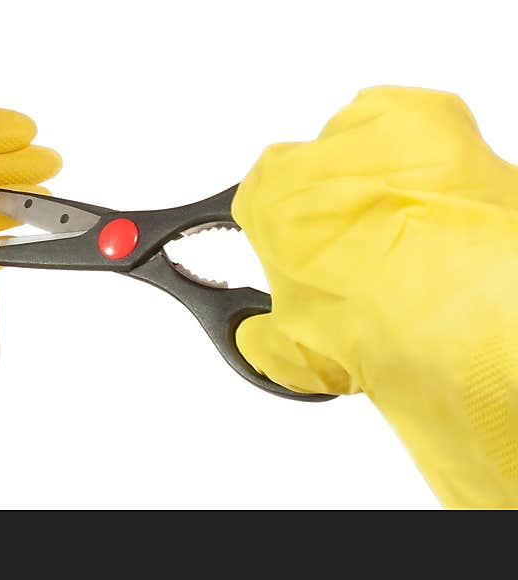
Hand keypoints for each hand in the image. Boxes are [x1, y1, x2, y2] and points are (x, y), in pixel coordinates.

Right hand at [233, 86, 517, 507]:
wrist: (456, 306)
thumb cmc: (375, 319)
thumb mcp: (291, 349)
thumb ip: (265, 331)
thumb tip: (266, 340)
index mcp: (265, 197)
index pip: (245, 202)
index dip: (268, 239)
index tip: (288, 261)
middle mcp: (312, 154)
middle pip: (308, 178)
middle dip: (322, 219)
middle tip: (357, 271)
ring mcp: (372, 130)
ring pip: (357, 152)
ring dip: (370, 191)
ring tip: (405, 250)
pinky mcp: (432, 117)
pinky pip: (409, 130)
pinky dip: (418, 167)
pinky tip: (432, 216)